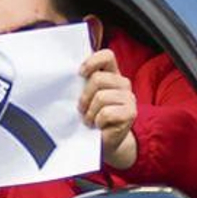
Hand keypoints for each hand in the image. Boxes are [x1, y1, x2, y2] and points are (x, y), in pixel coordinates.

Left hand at [78, 49, 136, 168]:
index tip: (80, 74)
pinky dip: (97, 122)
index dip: (92, 62)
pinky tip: (99, 126)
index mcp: (111, 74)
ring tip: (90, 120)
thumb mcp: (85, 97)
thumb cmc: (91, 117)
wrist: (104, 142)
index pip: (107, 56)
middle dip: (84, 97)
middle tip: (82, 109)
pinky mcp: (131, 112)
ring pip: (101, 97)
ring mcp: (129, 97)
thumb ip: (82, 83)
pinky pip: (106, 113)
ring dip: (90, 113)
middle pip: (98, 79)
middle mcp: (122, 83)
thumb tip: (65, 75)